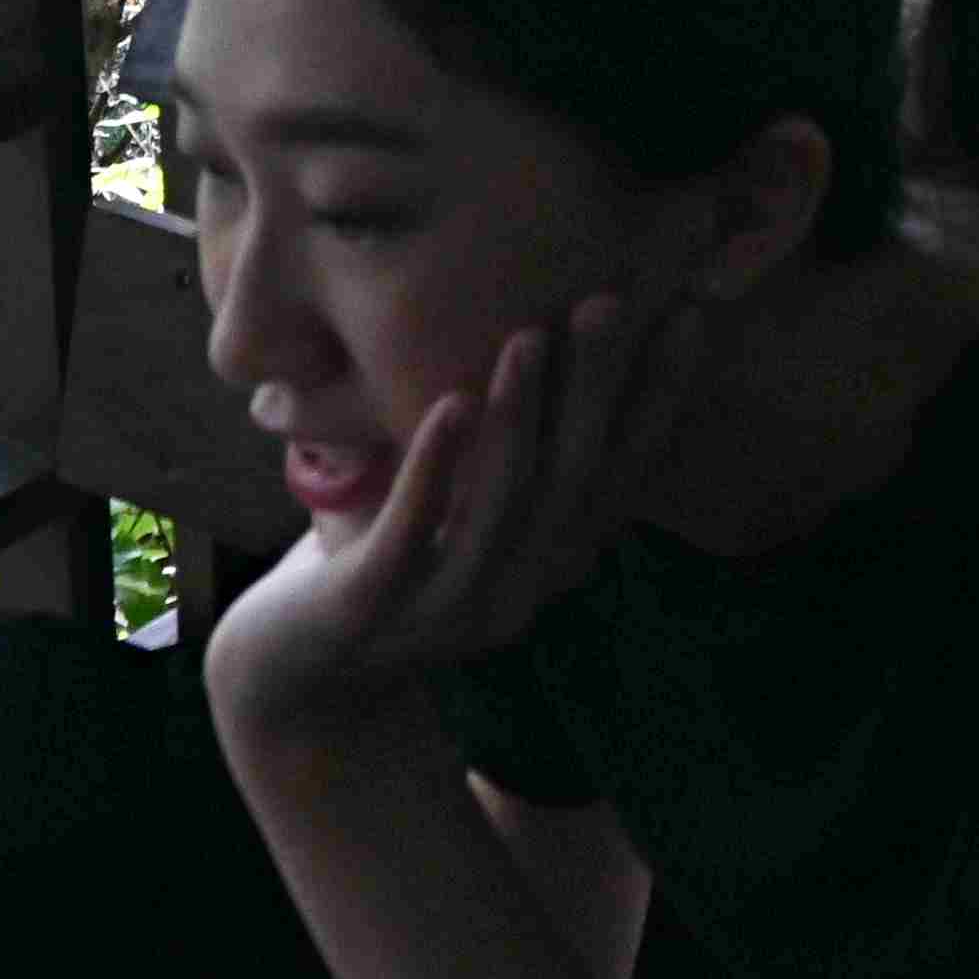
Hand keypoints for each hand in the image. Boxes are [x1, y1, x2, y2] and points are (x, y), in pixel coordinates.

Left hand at [203, 292, 699, 747]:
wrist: (290, 677)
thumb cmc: (382, 562)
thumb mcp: (463, 512)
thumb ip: (514, 457)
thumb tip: (561, 339)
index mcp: (549, 563)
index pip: (624, 473)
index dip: (659, 398)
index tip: (689, 315)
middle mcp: (516, 592)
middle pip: (573, 479)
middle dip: (595, 388)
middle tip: (607, 302)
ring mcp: (446, 610)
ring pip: (503, 506)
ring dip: (521, 417)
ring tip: (529, 336)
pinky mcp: (371, 612)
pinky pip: (412, 536)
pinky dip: (436, 467)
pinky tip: (450, 402)